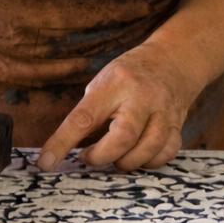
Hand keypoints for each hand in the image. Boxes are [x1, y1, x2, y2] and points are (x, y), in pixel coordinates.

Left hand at [35, 45, 202, 172]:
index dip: (62, 142)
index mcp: (115, 83)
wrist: (174, 59)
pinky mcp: (178, 123)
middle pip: (124, 137)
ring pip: (149, 148)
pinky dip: (149, 162)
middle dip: (101, 157)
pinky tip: (138, 156)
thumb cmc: (129, 75)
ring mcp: (164, 111)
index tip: (45, 162)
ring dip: (126, 162)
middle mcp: (142, 96)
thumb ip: (88, 113)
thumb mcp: (103, 82)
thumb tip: (64, 150)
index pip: (84, 117)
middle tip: (88, 156)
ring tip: (114, 158)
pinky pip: (167, 152)